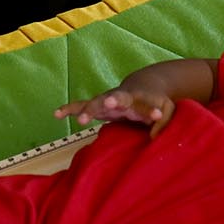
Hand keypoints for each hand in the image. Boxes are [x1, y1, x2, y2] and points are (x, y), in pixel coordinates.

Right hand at [53, 86, 177, 132]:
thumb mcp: (166, 110)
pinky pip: (81, 106)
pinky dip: (69, 109)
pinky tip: (57, 114)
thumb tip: (154, 138)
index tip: (157, 116)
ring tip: (82, 120)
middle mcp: (123, 97)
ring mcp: (108, 100)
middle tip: (111, 103)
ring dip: (89, 110)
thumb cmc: (156, 101)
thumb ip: (163, 122)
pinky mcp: (98, 105)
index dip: (152, 111)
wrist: (144, 85)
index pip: (147, 104)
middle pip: (118, 97)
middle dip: (113, 100)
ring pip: (97, 102)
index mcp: (141, 98)